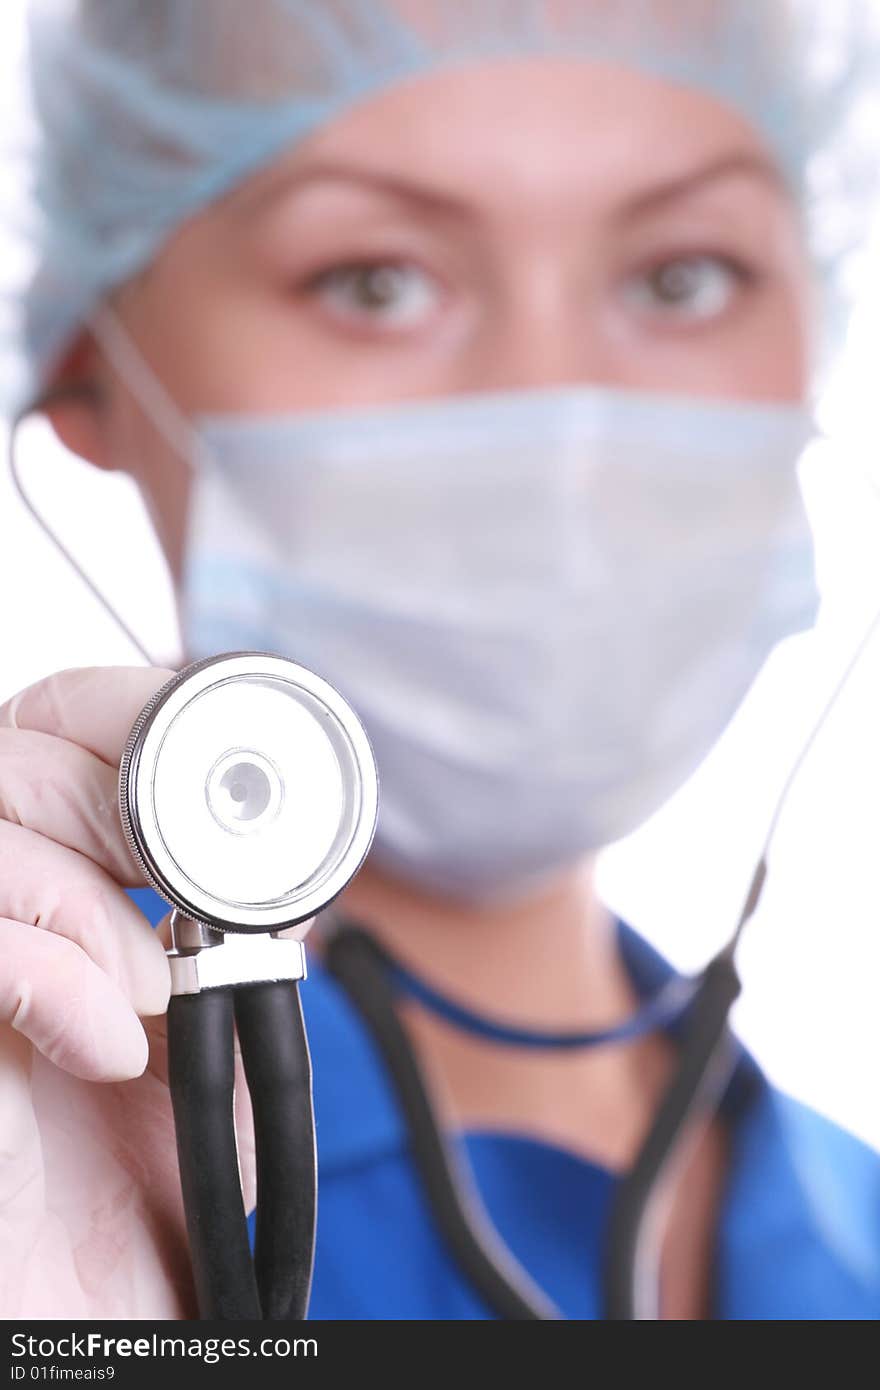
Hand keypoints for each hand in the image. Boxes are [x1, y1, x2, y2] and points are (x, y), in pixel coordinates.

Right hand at [0, 668, 255, 1318]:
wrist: (105, 1312)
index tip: (212, 773)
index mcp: (44, 876)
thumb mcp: (211, 1029)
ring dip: (93, 906)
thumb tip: (277, 845)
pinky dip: (54, 976)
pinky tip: (107, 1048)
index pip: (48, 721)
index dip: (123, 711)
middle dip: (117, 802)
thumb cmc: (145, 1180)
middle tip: (187, 894)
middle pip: (9, 752)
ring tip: (151, 997)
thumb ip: (227, 924)